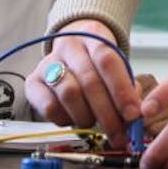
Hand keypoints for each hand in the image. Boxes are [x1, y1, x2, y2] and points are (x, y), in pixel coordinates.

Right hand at [25, 19, 139, 145]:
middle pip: (89, 81)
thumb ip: (127, 88)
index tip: (133, 115)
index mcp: (93, 34)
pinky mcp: (32, 81)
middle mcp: (68, 45)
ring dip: (87, 116)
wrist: (71, 51)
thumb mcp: (117, 67)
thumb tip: (134, 116)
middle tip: (119, 134)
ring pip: (69, 94)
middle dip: (108, 113)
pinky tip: (74, 119)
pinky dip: (66, 119)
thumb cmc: (99, 65)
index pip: (107, 60)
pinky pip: (49, 107)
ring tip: (95, 124)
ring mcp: (48, 62)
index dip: (121, 90)